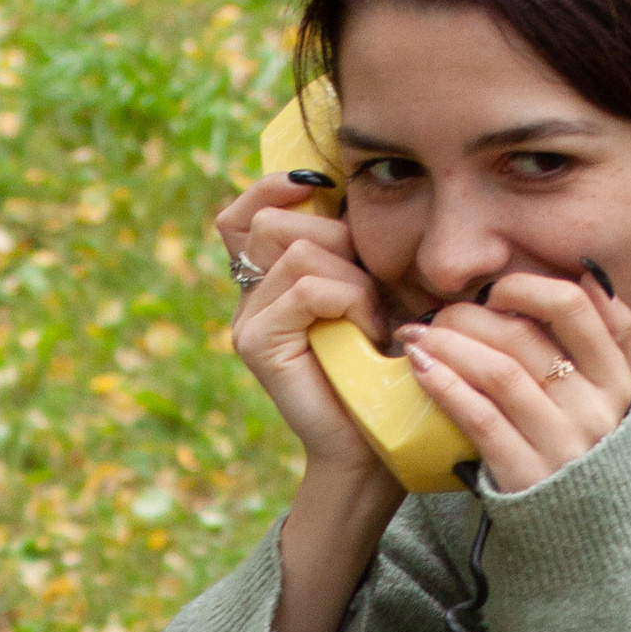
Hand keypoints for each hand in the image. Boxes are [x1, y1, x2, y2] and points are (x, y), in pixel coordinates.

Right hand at [217, 170, 399, 483]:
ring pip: (296, 251)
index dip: (273, 187)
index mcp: (269, 283)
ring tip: (374, 317)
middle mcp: (249, 299)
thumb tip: (343, 188)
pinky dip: (348, 298)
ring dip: (350, 275)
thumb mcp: (372, 292)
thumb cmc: (385, 370)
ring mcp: (248, 322)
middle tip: (371, 289)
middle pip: (272, 221)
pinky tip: (368, 329)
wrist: (377, 445)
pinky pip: (306, 287)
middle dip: (335, 237)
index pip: (244, 213)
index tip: (321, 186)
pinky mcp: (258, 344)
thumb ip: (349, 248)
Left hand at [397, 270, 630, 494]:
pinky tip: (421, 369)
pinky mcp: (526, 474)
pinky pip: (480, 417)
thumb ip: (610, 340)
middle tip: (439, 314)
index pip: (574, 308)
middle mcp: (595, 409)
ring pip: (499, 372)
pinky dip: (446, 386)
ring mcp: (562, 444)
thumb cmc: (590, 453)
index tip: (496, 292)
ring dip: (450, 345)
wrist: (592, 539)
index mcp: (618, 381)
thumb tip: (588, 275)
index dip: (527, 288)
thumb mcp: (615, 398)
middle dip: (472, 316)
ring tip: (418, 336)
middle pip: (525, 338)